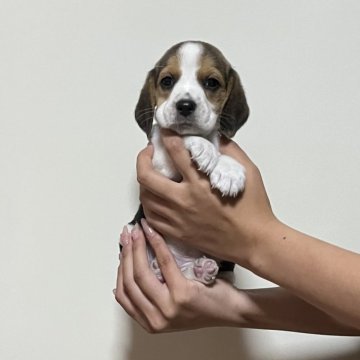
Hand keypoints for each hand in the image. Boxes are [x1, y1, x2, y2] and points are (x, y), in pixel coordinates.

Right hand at [114, 221, 246, 332]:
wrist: (230, 310)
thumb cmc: (203, 304)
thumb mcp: (170, 307)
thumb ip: (151, 296)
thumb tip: (130, 269)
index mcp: (151, 322)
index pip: (124, 295)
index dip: (120, 269)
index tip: (122, 249)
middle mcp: (157, 319)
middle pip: (130, 281)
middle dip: (126, 253)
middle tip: (127, 234)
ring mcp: (169, 308)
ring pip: (142, 273)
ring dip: (137, 247)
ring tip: (137, 231)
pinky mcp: (182, 294)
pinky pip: (163, 263)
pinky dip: (156, 244)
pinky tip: (153, 233)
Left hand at [137, 130, 276, 266]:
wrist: (254, 242)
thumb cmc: (254, 207)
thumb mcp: (249, 172)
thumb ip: (230, 150)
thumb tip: (214, 137)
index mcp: (201, 183)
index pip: (175, 152)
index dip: (167, 135)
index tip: (165, 131)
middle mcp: (184, 201)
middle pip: (147, 177)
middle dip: (142, 158)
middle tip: (149, 152)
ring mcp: (178, 219)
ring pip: (145, 198)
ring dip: (144, 182)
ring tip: (151, 175)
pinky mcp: (178, 234)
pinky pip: (151, 218)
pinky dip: (148, 204)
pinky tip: (155, 198)